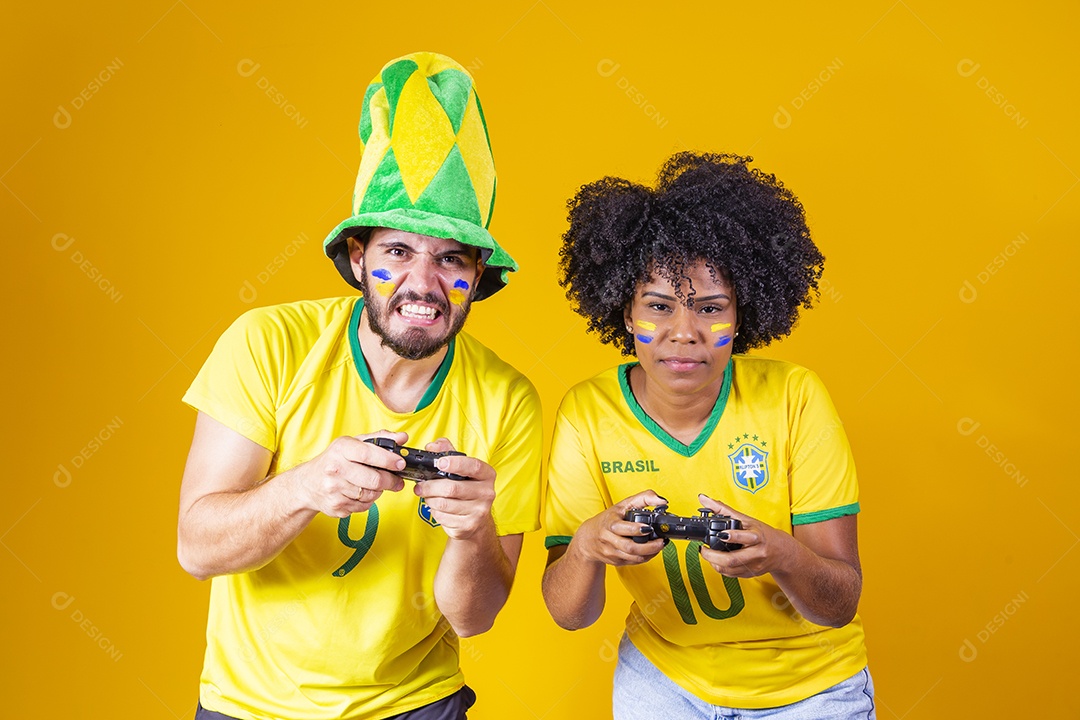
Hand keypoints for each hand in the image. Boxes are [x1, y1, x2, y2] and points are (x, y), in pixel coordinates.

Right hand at [293, 431, 407, 516]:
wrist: (308, 484)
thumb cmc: (334, 460)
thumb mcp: (353, 443)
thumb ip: (379, 438)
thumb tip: (402, 437)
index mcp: (340, 449)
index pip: (368, 454)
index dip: (388, 460)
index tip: (400, 464)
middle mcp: (335, 469)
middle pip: (373, 479)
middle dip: (390, 481)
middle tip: (397, 480)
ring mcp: (334, 490)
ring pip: (370, 495)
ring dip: (379, 491)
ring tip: (376, 485)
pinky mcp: (336, 507)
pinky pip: (363, 507)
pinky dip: (368, 501)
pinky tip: (361, 493)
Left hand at [412, 438, 497, 540]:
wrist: (476, 520)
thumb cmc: (466, 489)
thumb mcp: (460, 469)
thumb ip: (447, 452)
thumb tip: (432, 446)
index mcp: (487, 475)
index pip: (473, 466)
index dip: (455, 463)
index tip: (439, 463)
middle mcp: (487, 493)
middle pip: (452, 488)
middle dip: (431, 486)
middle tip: (420, 486)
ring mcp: (479, 511)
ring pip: (444, 504)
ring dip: (430, 499)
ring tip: (428, 496)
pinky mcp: (468, 526)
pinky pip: (442, 517)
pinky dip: (434, 512)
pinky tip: (436, 508)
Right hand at [570, 489, 667, 566]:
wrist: (588, 538)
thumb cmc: (608, 519)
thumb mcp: (623, 504)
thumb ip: (644, 498)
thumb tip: (662, 501)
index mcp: (609, 523)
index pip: (622, 528)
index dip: (636, 530)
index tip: (649, 528)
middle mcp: (608, 539)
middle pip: (630, 547)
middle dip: (649, 546)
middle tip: (662, 541)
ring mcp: (611, 552)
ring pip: (633, 557)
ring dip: (650, 553)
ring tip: (660, 545)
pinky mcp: (616, 561)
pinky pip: (634, 562)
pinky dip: (646, 558)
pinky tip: (652, 551)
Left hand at [696, 493, 796, 577]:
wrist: (781, 551)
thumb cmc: (763, 533)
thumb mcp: (746, 519)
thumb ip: (723, 509)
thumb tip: (703, 498)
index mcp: (758, 537)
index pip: (746, 537)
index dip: (733, 537)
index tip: (720, 534)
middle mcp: (757, 553)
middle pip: (734, 559)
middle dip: (714, 556)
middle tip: (703, 549)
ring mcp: (754, 565)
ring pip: (730, 569)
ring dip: (714, 563)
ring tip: (707, 554)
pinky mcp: (751, 574)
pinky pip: (732, 574)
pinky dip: (720, 568)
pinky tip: (716, 561)